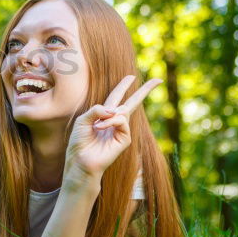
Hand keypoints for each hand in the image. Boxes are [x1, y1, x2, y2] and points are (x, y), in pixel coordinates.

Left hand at [63, 75, 162, 190]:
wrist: (80, 159)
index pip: (116, 97)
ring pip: (122, 111)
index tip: (131, 77)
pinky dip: (110, 122)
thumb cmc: (79, 141)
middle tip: (158, 80)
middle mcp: (114, 121)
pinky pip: (121, 121)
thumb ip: (96, 109)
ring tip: (95, 127)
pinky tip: (100, 128)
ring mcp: (121, 130)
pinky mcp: (125, 139)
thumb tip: (114, 110)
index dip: (123, 86)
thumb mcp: (83, 120)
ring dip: (107, 117)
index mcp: (104, 115)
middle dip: (144, 91)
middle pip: (132, 102)